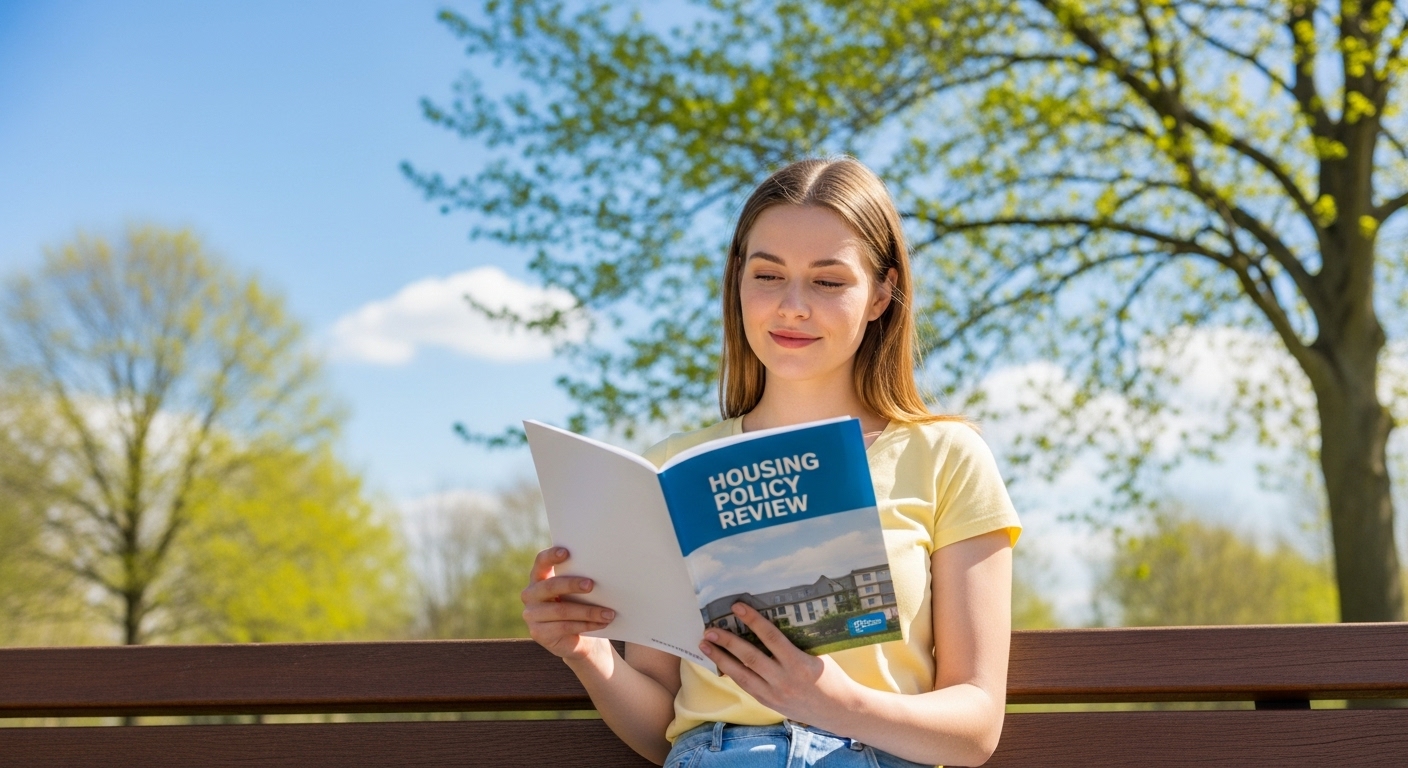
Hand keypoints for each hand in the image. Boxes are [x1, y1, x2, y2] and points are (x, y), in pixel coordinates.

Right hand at [521, 546, 615, 661]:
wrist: (576, 639)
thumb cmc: (579, 607)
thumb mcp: (578, 592)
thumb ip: (580, 579)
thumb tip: (602, 572)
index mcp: (539, 578)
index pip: (541, 562)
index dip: (551, 556)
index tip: (566, 552)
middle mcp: (531, 594)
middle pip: (550, 586)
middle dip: (572, 584)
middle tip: (591, 585)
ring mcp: (532, 615)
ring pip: (562, 610)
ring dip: (588, 611)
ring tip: (608, 613)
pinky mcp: (538, 633)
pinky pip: (565, 627)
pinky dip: (587, 625)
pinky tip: (601, 623)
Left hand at [698, 602, 861, 726]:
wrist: (839, 711)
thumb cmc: (831, 677)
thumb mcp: (818, 655)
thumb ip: (795, 643)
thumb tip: (771, 622)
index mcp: (799, 664)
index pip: (771, 638)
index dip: (752, 620)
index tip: (737, 607)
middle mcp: (784, 680)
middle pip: (749, 658)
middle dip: (727, 642)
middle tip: (710, 629)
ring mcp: (774, 694)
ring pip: (741, 675)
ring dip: (721, 659)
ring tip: (706, 645)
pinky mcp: (769, 703)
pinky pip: (746, 686)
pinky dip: (731, 673)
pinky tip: (720, 663)